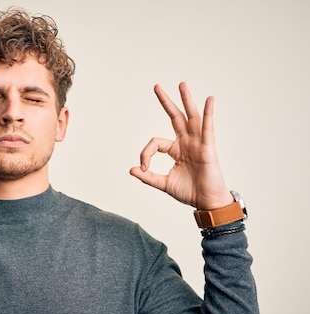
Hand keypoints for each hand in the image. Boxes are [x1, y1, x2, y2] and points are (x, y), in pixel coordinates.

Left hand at [129, 82, 232, 209]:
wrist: (206, 202)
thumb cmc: (189, 192)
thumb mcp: (163, 184)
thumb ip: (148, 177)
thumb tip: (132, 169)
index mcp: (176, 150)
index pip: (156, 142)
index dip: (145, 154)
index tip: (143, 168)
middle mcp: (187, 143)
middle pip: (175, 117)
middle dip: (166, 102)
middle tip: (156, 87)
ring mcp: (198, 143)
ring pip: (191, 117)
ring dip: (186, 100)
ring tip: (181, 84)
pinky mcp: (208, 147)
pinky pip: (208, 127)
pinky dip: (208, 113)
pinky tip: (209, 99)